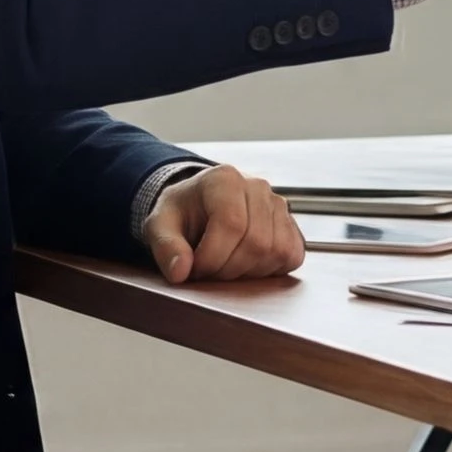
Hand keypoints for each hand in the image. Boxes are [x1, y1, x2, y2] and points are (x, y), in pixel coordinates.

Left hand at [140, 165, 304, 285]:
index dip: (212, 257)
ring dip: (248, 272)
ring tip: (225, 264)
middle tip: (208, 270)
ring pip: (276, 251)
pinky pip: (292, 256)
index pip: (231, 224)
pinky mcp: (291, 225)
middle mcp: (257, 188)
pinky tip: (246, 264)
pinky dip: (270, 270)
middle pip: (256, 242)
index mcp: (224, 180)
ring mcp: (278, 205)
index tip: (195, 268)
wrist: (200, 206)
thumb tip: (180, 270)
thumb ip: (165, 247)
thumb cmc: (182, 213)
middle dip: (228, 269)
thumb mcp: (160, 225)